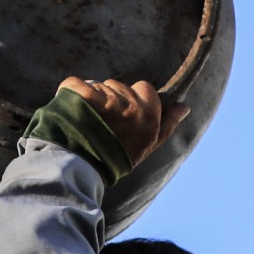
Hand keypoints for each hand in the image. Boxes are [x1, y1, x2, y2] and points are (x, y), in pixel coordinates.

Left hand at [59, 78, 190, 169]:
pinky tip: (69, 110)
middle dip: (110, 99)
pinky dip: (70, 92)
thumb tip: (184, 107)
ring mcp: (105, 100)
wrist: (78, 170)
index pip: (144, 88)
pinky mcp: (81, 96)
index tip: (122, 116)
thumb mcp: (147, 145)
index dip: (132, 98)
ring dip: (90, 98)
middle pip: (120, 87)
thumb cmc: (115, 160)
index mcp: (148, 116)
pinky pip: (75, 83)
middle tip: (100, 123)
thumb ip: (167, 124)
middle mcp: (130, 107)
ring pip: (98, 86)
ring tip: (84, 122)